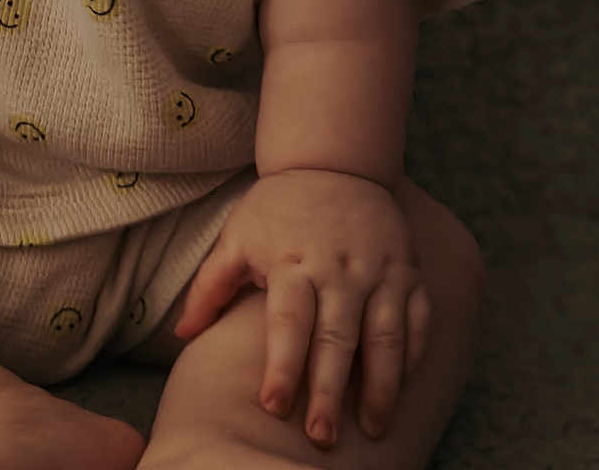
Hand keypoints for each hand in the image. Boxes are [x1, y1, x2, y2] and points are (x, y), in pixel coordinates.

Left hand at [173, 169, 427, 448]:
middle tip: (322, 437)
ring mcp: (379, 269)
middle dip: (329, 392)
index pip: (287, 323)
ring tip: (373, 429)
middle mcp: (339, 268)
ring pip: (384, 335)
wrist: (332, 160)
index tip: (274, 407)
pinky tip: (404, 388)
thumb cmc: (277, 207)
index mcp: (292, 262)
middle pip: (336, 338)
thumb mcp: (236, 236)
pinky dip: (414, 355)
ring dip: (381, 386)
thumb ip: (209, 287)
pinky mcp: (407, 269)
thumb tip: (180, 335)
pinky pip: (418, 318)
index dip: (282, 367)